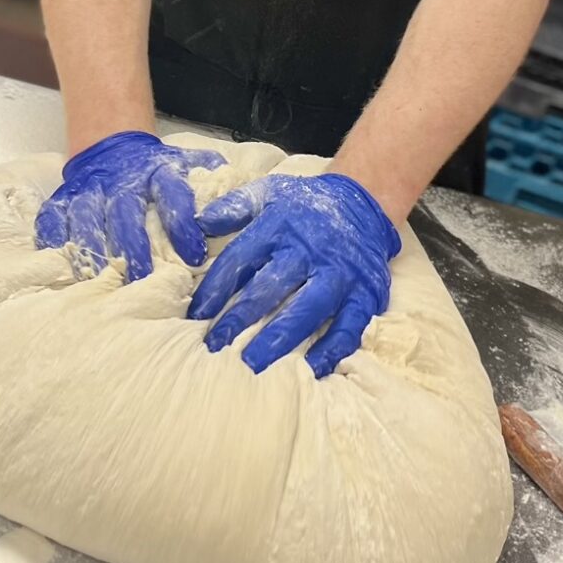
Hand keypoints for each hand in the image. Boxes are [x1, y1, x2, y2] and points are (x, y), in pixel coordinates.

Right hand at [35, 131, 224, 280]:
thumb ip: (210, 176)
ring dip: (94, 249)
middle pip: (125, 213)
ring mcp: (89, 189)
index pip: (173, 194)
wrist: (112, 147)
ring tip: (101, 282)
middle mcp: (123, 180)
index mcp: (158, 171)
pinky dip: (54, 242)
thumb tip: (245, 196)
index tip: (194, 256)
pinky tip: (61, 266)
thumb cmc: (155, 170)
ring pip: (87, 218)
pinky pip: (53, 220)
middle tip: (142, 281)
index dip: (183, 224)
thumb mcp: (185, 165)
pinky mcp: (62, 199)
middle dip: (134, 247)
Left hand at [187, 173, 400, 377]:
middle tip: (214, 346)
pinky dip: (330, 350)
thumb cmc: (306, 205)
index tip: (197, 314)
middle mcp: (310, 250)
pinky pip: (348, 327)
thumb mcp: (269, 193)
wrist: (364, 202)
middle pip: (271, 287)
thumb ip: (234, 208)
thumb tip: (198, 223)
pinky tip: (307, 369)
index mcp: (281, 225)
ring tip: (251, 364)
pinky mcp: (365, 294)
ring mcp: (340, 274)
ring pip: (307, 310)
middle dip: (240, 318)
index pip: (242, 257)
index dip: (216, 287)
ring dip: (279, 338)